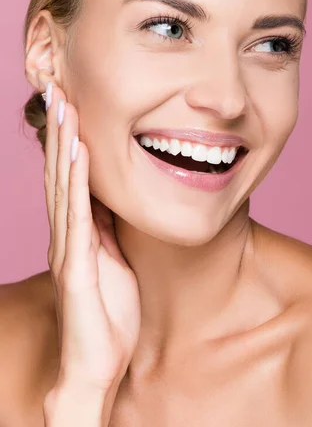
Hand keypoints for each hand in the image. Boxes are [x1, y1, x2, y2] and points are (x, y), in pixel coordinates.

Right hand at [43, 83, 140, 394]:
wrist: (99, 364)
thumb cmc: (109, 314)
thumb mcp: (115, 260)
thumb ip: (108, 229)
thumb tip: (111, 199)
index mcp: (78, 231)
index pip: (69, 176)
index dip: (68, 139)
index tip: (70, 103)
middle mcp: (67, 234)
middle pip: (60, 171)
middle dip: (60, 128)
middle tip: (57, 87)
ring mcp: (69, 249)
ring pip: (63, 186)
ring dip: (64, 144)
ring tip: (65, 107)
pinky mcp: (76, 267)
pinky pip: (77, 217)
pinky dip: (76, 183)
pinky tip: (78, 154)